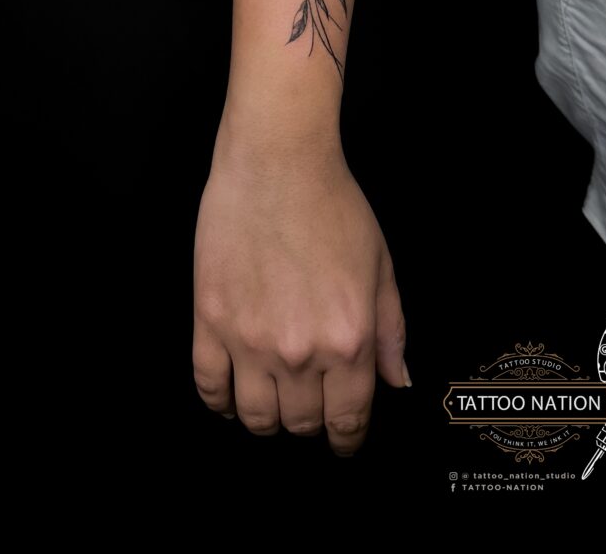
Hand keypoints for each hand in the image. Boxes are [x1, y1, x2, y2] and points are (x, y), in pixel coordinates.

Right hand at [192, 139, 410, 456]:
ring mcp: (249, 340)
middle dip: (311, 423)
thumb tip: (397, 382)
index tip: (344, 441)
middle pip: (301, 422)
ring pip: (254, 416)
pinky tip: (230, 397)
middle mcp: (299, 351)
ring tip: (272, 405)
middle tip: (311, 408)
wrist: (278, 163)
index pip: (348, 419)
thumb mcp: (381, 267)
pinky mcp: (209, 320)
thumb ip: (392, 331)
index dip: (347, 439)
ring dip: (267, 420)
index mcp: (349, 339)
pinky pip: (207, 386)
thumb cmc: (333, 205)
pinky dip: (219, 403)